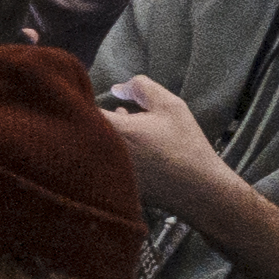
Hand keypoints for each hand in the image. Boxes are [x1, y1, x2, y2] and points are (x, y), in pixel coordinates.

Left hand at [88, 68, 232, 213]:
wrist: (200, 190)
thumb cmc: (185, 145)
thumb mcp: (170, 106)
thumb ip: (141, 88)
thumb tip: (116, 88)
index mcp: (113, 130)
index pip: (81, 108)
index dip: (83, 99)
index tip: (95, 98)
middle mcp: (100, 153)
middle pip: (79, 129)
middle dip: (90, 119)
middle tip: (113, 117)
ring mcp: (102, 173)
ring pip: (86, 147)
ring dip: (99, 137)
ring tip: (130, 134)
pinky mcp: (107, 187)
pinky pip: (95, 165)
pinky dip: (104, 156)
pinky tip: (129, 152)